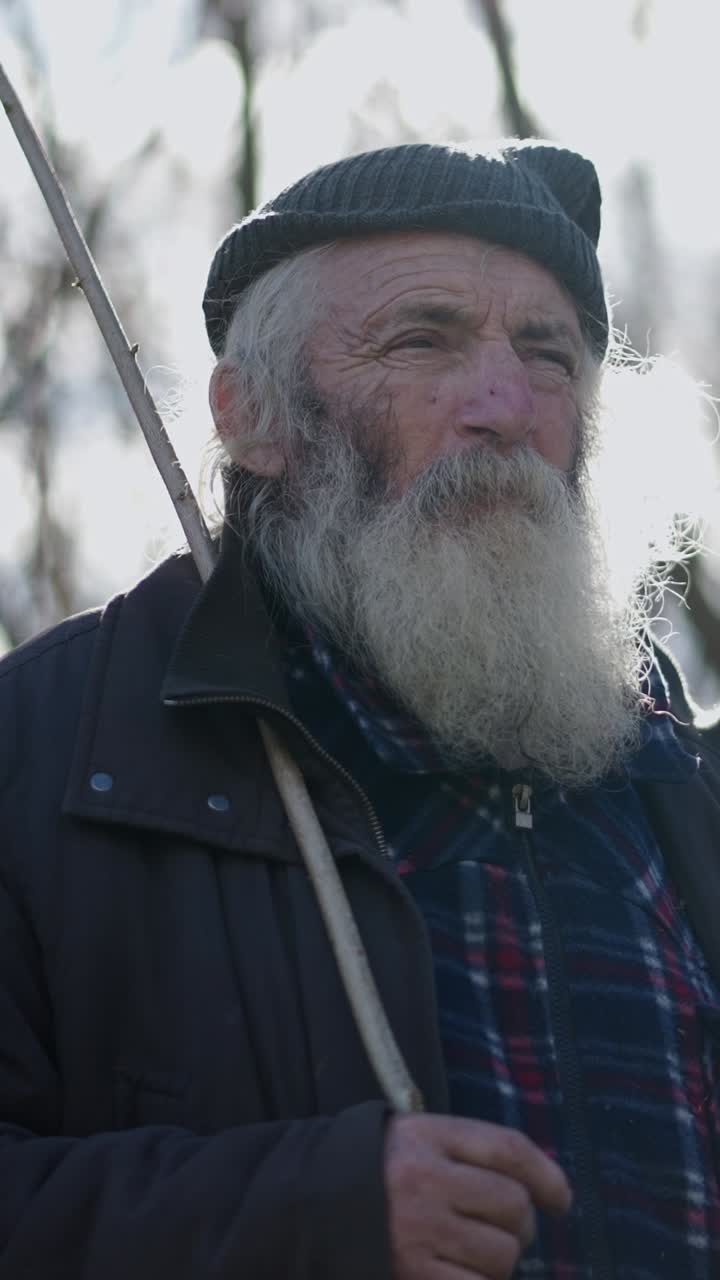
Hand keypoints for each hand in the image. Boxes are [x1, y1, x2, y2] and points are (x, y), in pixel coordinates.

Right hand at [384, 1113, 571, 1279]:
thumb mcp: (415, 1137)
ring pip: (502, 1254)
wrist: (308, 1204)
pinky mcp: (412, 1275)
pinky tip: (465, 1274)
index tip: (561, 1199)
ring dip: (501, 1260)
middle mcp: (425, 1180)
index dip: (547, 1175)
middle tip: (506, 1229)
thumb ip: (468, 1152)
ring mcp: (418, 1231)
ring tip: (477, 1254)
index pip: (508, 1149)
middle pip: (512, 1205)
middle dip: (521, 1224)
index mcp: (428, 1136)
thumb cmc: (377, 1169)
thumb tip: (540, 1186)